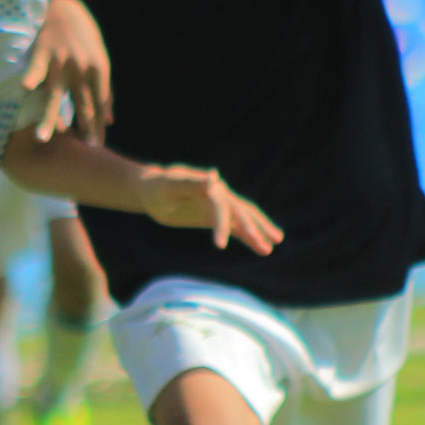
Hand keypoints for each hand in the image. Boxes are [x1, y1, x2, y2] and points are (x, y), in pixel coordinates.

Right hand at [23, 0, 110, 144]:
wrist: (65, 7)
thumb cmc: (83, 37)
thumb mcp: (99, 61)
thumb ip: (104, 90)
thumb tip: (110, 120)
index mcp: (98, 69)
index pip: (99, 104)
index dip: (99, 125)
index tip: (97, 146)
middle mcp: (81, 68)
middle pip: (82, 104)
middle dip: (85, 128)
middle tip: (85, 149)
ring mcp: (61, 61)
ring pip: (55, 95)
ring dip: (50, 117)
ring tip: (44, 138)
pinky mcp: (43, 52)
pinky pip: (36, 67)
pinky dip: (31, 76)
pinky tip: (25, 89)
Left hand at [135, 164, 281, 253]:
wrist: (152, 190)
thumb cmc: (158, 187)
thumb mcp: (169, 185)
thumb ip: (191, 182)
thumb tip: (214, 176)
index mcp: (209, 187)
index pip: (220, 207)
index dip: (221, 225)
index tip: (219, 246)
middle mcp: (220, 195)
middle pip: (241, 212)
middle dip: (253, 228)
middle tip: (268, 245)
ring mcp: (220, 206)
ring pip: (244, 219)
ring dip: (258, 232)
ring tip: (272, 248)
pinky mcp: (217, 217)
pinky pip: (236, 228)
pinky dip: (248, 237)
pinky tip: (261, 247)